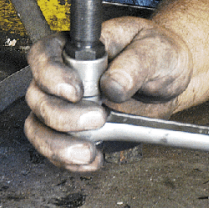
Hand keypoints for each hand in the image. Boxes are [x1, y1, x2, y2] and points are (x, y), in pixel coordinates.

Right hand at [24, 17, 192, 171]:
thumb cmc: (158, 53)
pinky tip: (93, 159)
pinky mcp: (74, 130)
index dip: (51, 75)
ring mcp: (65, 104)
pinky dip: (70, 160)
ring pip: (38, 126)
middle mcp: (64, 74)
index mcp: (77, 47)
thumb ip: (133, 64)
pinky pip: (55, 149)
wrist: (170, 80)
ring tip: (88, 152)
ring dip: (57, 145)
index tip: (76, 91)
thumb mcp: (153, 50)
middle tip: (98, 119)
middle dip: (61, 116)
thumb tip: (113, 84)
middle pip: (38, 96)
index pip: (43, 55)